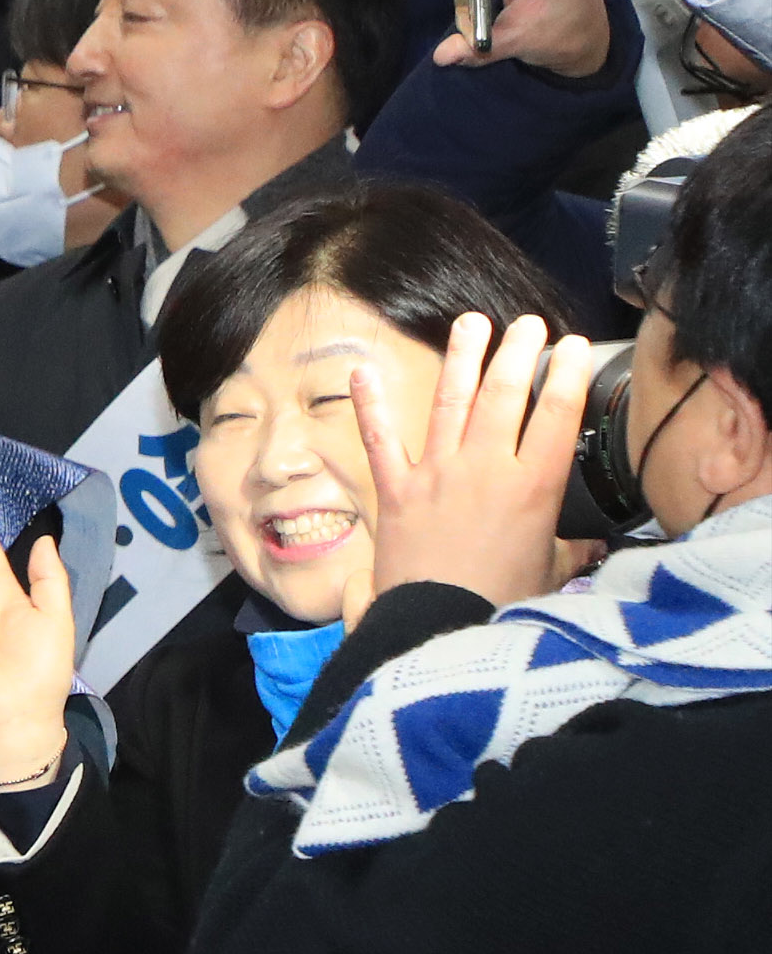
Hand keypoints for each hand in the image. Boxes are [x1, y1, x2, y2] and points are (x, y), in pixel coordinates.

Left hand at [349, 310, 590, 607]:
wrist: (437, 629)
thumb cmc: (499, 605)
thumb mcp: (550, 573)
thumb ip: (570, 550)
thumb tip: (591, 545)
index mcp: (535, 486)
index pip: (558, 415)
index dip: (569, 374)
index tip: (575, 345)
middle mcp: (486, 469)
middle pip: (505, 396)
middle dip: (517, 353)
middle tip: (526, 324)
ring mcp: (436, 475)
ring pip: (451, 404)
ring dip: (462, 359)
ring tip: (471, 324)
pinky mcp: (394, 491)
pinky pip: (379, 441)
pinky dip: (369, 406)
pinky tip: (361, 371)